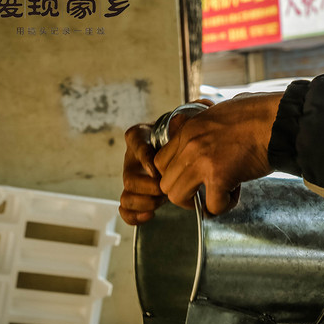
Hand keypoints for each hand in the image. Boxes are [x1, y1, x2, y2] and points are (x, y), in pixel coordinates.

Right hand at [118, 99, 214, 224]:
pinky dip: (133, 215)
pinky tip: (150, 215)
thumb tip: (198, 107)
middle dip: (146, 186)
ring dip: (143, 200)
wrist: (192, 153)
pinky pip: (125, 209)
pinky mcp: (137, 196)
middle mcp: (134, 159)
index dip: (143, 155)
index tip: (156, 168)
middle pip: (128, 175)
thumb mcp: (192, 124)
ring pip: (126, 193)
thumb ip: (194, 115)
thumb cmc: (191, 137)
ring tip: (161, 201)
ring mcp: (134, 179)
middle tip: (163, 190)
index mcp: (143, 137)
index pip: (134, 139)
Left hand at [154, 92, 282, 214]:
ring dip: (198, 202)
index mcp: (188, 129)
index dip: (175, 175)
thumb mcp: (219, 112)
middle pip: (165, 182)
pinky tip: (234, 195)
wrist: (278, 120)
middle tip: (204, 192)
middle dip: (184, 192)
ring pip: (178, 197)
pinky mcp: (220, 176)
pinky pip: (211, 205)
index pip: (161, 161)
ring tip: (218, 196)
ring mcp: (202, 161)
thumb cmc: (259, 115)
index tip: (192, 179)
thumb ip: (203, 126)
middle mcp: (189, 145)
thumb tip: (202, 137)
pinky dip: (222, 206)